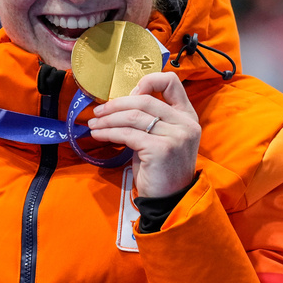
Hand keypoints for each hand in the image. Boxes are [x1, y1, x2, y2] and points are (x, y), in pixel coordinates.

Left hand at [87, 72, 200, 197]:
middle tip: (98, 111)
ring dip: (108, 119)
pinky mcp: (161, 149)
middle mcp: (185, 123)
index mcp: (187, 116)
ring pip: (133, 116)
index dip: (147, 82)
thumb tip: (118, 104)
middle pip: (145, 99)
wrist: (168, 200)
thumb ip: (150, 119)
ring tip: (94, 123)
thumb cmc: (159, 169)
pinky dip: (109, 132)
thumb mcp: (160, 138)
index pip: (171, 82)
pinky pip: (128, 134)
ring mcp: (176, 136)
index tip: (128, 94)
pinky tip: (98, 134)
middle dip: (116, 104)